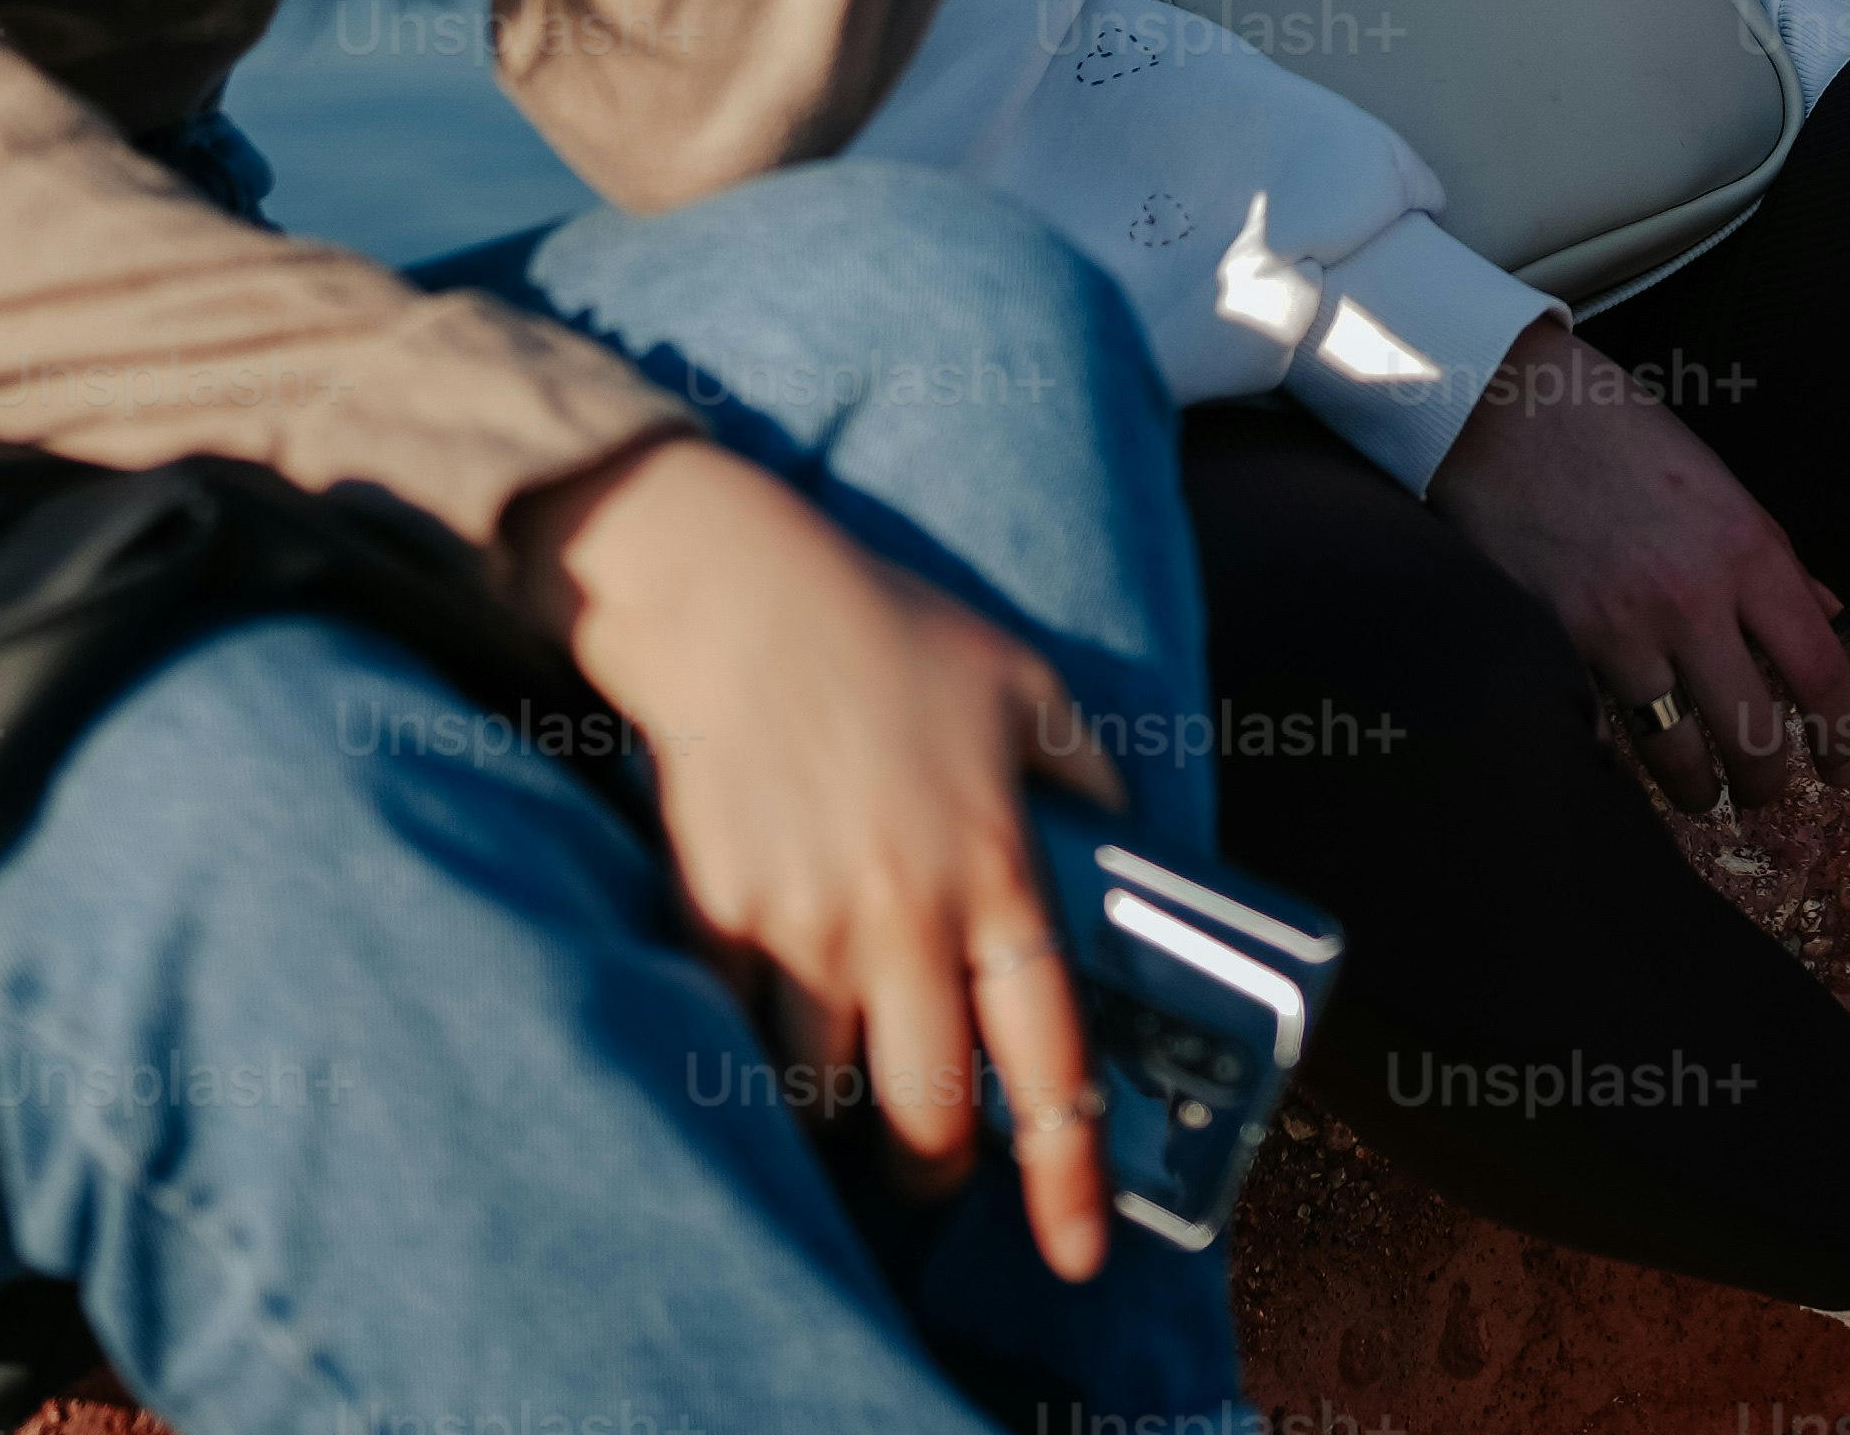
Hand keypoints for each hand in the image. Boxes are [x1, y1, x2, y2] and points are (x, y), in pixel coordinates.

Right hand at [519, 435, 1125, 1274]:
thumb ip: (1085, 776)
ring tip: (852, 1083)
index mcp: (996, 869)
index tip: (1076, 1251)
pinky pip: (738, 1038)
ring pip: (827, 1097)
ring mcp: (804, 927)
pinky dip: (757, 1053)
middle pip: (926, 1122)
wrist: (736, 598)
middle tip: (936, 1166)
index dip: (1068, 1171)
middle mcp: (905, 918)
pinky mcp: (717, 919)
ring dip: (844, 1113)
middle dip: (935, 1174)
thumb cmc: (890, 631)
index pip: (1049, 1057)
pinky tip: (768, 1020)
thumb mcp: (1025, 683)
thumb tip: (1131, 847)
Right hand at [1421, 321, 1849, 811]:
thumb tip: (1828, 614)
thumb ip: (1774, 559)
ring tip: (1700, 793)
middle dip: (1766, 784)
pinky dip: (1622, 757)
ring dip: (1698, 789)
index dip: (1842, 736)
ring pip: (1679, 755)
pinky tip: (1628, 759)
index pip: (1821, 670)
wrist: (1504, 407)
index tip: (1843, 768)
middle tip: (1762, 793)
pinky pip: (1606, 731)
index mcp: (1747, 546)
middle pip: (1755, 736)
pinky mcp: (1559, 645)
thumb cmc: (1614, 432)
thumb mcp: (1715, 479)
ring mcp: (1622, 627)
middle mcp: (1693, 596)